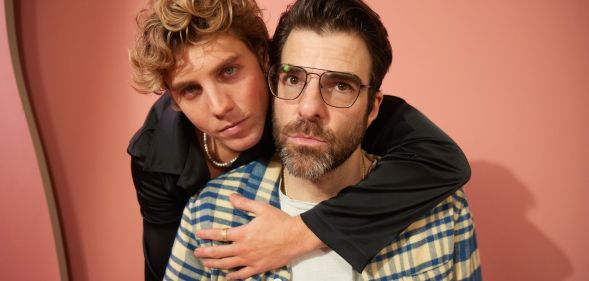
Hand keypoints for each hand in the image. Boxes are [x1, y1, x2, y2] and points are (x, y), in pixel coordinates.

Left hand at [194, 193, 323, 279]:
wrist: (296, 237)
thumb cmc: (280, 221)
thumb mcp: (261, 208)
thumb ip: (244, 203)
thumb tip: (231, 196)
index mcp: (243, 233)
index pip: (220, 234)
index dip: (207, 234)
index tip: (198, 234)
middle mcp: (243, 249)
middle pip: (219, 253)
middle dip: (205, 252)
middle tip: (196, 252)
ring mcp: (250, 260)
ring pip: (227, 265)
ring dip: (214, 264)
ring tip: (205, 264)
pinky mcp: (258, 268)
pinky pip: (242, 275)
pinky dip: (232, 277)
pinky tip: (226, 277)